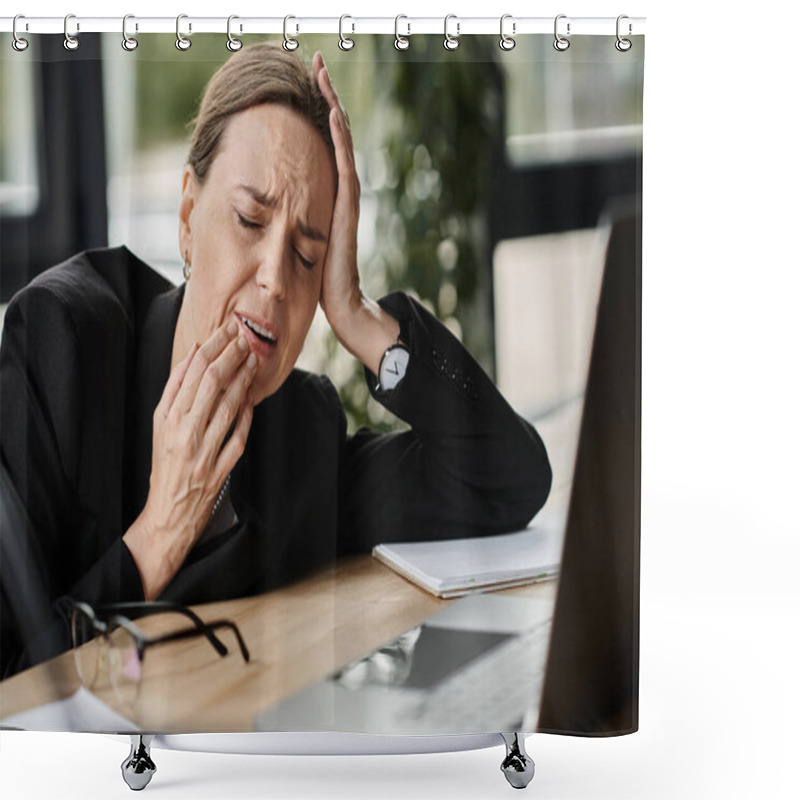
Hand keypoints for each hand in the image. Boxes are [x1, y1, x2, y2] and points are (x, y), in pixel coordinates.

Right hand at [123, 322, 255, 598]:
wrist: (167, 513)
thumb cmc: (165, 464)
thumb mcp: (159, 425)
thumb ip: (175, 391)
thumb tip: (193, 355)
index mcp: (167, 417)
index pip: (193, 370)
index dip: (214, 345)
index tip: (228, 329)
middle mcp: (184, 432)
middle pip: (212, 382)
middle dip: (232, 353)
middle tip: (247, 335)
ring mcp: (204, 451)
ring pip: (229, 405)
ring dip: (244, 379)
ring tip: (254, 359)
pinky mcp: (220, 470)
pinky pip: (239, 437)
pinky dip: (247, 416)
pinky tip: (254, 399)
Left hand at [312, 51, 361, 324]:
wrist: (341, 300)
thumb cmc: (319, 275)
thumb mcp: (301, 236)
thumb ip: (294, 216)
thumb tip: (269, 205)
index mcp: (330, 191)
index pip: (325, 142)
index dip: (316, 111)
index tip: (305, 83)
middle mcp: (342, 187)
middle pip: (336, 132)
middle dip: (326, 95)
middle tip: (316, 62)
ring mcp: (348, 195)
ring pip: (341, 140)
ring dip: (332, 104)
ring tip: (322, 73)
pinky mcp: (348, 206)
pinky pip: (345, 164)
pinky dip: (339, 137)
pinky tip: (332, 113)